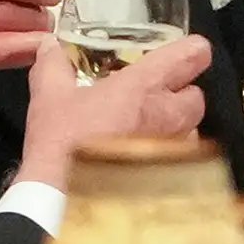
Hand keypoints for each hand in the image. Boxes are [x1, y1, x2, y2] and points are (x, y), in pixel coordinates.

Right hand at [16, 34, 210, 189]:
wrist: (65, 196)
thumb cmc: (61, 144)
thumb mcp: (49, 96)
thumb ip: (53, 65)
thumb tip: (50, 47)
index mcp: (141, 89)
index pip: (187, 58)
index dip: (193, 50)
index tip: (192, 49)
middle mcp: (166, 117)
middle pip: (195, 97)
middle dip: (180, 93)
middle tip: (156, 94)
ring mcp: (173, 151)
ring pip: (190, 131)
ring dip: (174, 127)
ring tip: (145, 130)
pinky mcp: (172, 179)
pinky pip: (180, 160)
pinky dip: (166, 155)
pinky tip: (141, 160)